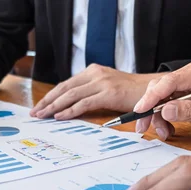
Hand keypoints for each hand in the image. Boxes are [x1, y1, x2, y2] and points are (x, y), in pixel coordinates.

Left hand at [30, 64, 164, 119]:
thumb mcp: (108, 89)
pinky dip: (69, 110)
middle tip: (35, 112)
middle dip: (47, 101)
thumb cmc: (132, 93)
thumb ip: (92, 94)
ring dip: (53, 106)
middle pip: (64, 88)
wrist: (155, 90)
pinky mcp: (108, 94)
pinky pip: (84, 103)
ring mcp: (102, 83)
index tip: (39, 106)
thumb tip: (75, 106)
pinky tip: (59, 117)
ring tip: (42, 116)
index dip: (51, 95)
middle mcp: (95, 74)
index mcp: (93, 72)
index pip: (66, 84)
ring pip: (71, 95)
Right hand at [133, 63, 190, 138]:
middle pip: (160, 86)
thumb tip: (167, 110)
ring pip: (158, 95)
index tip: (141, 110)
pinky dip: (160, 116)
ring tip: (164, 132)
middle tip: (143, 127)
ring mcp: (184, 81)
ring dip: (155, 116)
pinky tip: (168, 128)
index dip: (153, 95)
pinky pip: (162, 101)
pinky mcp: (179, 90)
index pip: (171, 81)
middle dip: (149, 108)